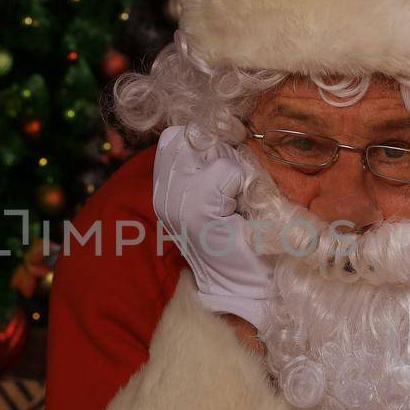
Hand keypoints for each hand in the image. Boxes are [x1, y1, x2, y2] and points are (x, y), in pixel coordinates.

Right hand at [153, 125, 274, 328]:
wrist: (248, 284)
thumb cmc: (241, 235)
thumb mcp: (222, 188)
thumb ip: (213, 158)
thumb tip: (224, 125)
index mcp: (165, 186)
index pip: (177, 135)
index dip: (205, 143)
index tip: (224, 174)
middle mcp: (162, 192)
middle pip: (191, 136)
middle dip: (220, 154)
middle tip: (232, 190)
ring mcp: (175, 202)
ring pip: (211, 150)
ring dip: (233, 170)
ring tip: (235, 201)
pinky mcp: (195, 212)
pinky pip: (225, 170)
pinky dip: (241, 185)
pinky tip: (239, 211)